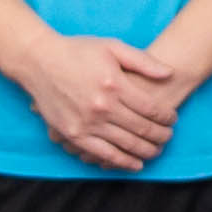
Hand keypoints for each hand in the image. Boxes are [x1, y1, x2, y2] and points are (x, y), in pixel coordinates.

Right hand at [13, 29, 185, 171]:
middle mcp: (103, 106)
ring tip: (157, 151)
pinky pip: (103, 154)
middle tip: (169, 138)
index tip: (172, 120)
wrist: (39, 61)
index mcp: (115, 84)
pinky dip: (122, 162)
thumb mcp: (112, 47)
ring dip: (147, 151)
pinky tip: (135, 164)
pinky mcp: (74, 134)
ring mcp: (87, 123)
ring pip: (126, 145)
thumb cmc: (77, 51)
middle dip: (161, 136)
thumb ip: (143, 61)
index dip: (167, 117)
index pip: (151, 108)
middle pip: (142, 129)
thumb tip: (170, 73)